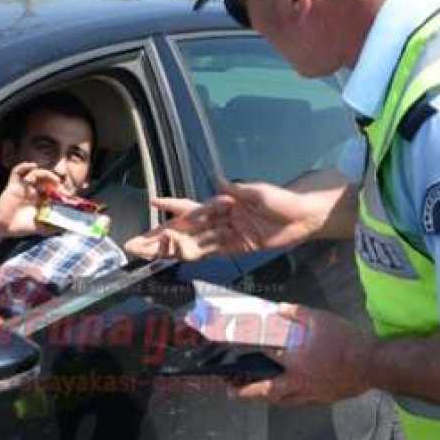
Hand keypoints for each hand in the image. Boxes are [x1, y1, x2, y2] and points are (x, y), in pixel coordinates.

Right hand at [0, 162, 60, 237]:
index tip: (68, 194)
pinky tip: (33, 165)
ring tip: (53, 179)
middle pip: (46, 180)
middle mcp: (34, 192)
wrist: (2, 227)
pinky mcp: (13, 185)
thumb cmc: (20, 228)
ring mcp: (24, 187)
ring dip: (45, 173)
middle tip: (60, 185)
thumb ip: (52, 227)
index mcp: (41, 200)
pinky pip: (17, 172)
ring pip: (35, 173)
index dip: (61, 190)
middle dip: (54, 180)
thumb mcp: (40, 228)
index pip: (53, 190)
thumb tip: (65, 227)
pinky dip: (24, 166)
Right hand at [124, 181, 328, 260]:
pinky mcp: (235, 247)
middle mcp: (219, 218)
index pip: (192, 206)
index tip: (152, 203)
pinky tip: (175, 257)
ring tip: (147, 253)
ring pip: (191, 243)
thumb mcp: (259, 192)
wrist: (303, 216)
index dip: (172, 206)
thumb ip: (239, 190)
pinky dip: (191, 254)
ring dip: (169, 248)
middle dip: (160, 236)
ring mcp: (226, 234)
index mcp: (222, 203)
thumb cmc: (282, 199)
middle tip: (136, 243)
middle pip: (184, 229)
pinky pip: (209, 252)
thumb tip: (219, 182)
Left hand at [234, 303, 372, 404]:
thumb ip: (297, 313)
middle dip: (245, 392)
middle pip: (265, 391)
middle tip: (231, 390)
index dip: (246, 349)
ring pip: (280, 401)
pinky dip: (284, 400)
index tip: (232, 346)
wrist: (373, 365)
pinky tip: (283, 394)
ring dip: (264, 398)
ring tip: (252, 394)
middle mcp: (298, 381)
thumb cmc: (346, 340)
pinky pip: (296, 403)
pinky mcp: (321, 399)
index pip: (264, 354)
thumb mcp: (321, 319)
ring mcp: (310, 393)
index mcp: (295, 360)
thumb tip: (279, 309)